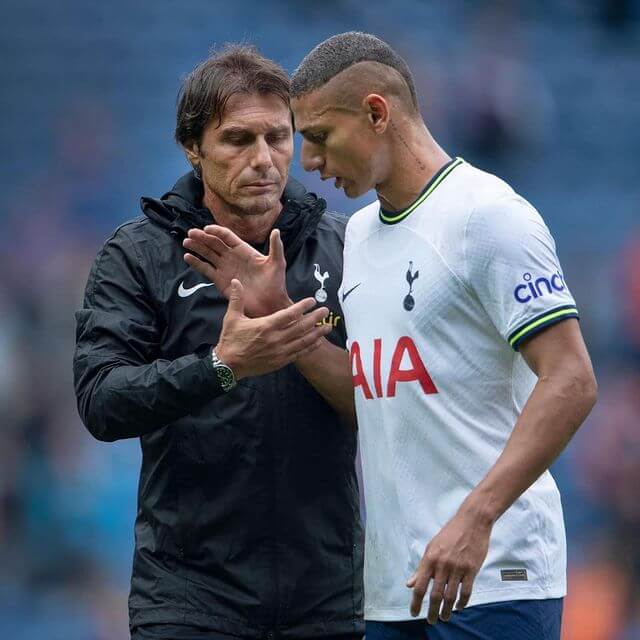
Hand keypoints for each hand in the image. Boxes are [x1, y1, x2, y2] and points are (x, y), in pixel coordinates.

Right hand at [183, 225, 289, 316]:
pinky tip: (187, 257)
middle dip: (202, 237)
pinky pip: (206, 269)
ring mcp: (225, 268)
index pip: (227, 236)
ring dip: (197, 247)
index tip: (206, 229)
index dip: (216, 231)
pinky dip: (196, 263)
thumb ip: (276, 247)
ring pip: (208, 254)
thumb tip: (276, 231)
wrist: (270, 304)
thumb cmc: (276, 283)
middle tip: (191, 233)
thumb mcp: (278, 263)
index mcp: (244, 250)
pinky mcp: (220, 281)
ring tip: (186, 242)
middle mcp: (233, 257)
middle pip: (214, 243)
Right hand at [215, 279, 330, 379]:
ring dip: (317, 333)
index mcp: (265, 326)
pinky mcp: (280, 362)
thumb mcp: (232, 318)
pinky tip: (318, 342)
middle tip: (326, 311)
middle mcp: (275, 339)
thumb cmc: (230, 340)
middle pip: (301, 327)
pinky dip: (309, 347)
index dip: (303, 306)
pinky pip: (299, 354)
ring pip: (303, 341)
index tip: (312, 300)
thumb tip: (235, 281)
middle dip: (315, 318)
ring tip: (328, 326)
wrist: (228, 365)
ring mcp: (279, 352)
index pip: (289, 314)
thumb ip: (237, 299)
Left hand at [406, 508, 491, 623]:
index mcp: (430, 558)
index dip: (416, 602)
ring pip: (450, 596)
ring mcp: (458, 568)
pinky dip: (462, 603)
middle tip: (431, 621)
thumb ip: (421, 567)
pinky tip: (458, 607)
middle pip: (435, 595)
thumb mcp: (432, 547)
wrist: (471, 522)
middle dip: (432, 611)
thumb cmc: (450, 534)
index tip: (414, 613)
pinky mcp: (471, 570)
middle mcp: (442, 565)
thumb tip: (410, 583)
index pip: (420, 585)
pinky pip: (466, 592)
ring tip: (444, 617)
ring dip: (447, 610)